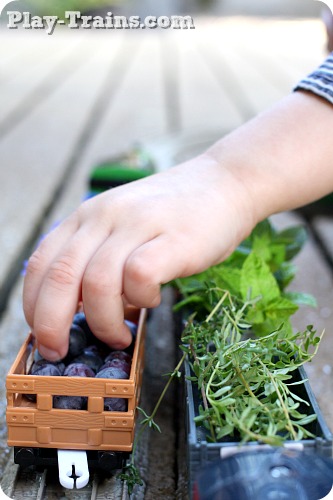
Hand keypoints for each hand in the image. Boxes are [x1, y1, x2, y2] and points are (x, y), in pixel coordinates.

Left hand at [23, 154, 254, 359]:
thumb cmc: (173, 215)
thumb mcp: (123, 226)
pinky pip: (139, 276)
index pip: (41, 263)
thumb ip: (98, 258)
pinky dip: (141, 299)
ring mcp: (139, 224)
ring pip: (98, 283)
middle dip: (52, 324)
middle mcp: (105, 216)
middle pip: (61, 276)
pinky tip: (152, 300)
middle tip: (60, 351)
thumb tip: (79, 309)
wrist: (225, 182)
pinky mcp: (173, 238)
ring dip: (103, 321)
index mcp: (87, 216)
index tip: (42, 336)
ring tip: (119, 334)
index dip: (33, 306)